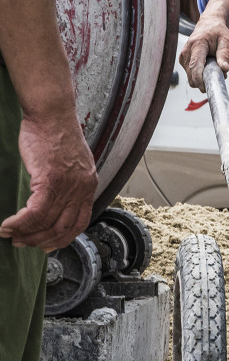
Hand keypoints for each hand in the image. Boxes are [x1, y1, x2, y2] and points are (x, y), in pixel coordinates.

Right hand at [0, 111, 96, 250]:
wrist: (52, 115)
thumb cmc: (56, 134)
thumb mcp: (72, 162)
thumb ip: (68, 182)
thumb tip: (56, 199)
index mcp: (89, 185)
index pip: (81, 222)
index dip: (64, 237)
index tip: (50, 245)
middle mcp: (82, 188)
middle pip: (64, 227)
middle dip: (42, 241)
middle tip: (23, 243)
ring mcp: (68, 186)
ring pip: (47, 222)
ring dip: (27, 234)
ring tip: (11, 235)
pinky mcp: (50, 180)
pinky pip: (35, 212)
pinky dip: (20, 223)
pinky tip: (8, 226)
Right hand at [179, 0, 228, 92]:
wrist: (208, 25)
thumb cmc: (218, 33)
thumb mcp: (227, 40)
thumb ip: (225, 54)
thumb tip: (224, 69)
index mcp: (197, 44)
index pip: (195, 65)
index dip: (200, 79)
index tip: (207, 88)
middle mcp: (186, 51)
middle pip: (191, 76)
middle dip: (205, 81)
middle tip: (220, 74)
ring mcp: (183, 57)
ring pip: (191, 78)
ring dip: (204, 78)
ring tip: (214, 67)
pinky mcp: (183, 62)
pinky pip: (191, 75)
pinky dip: (200, 75)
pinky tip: (208, 67)